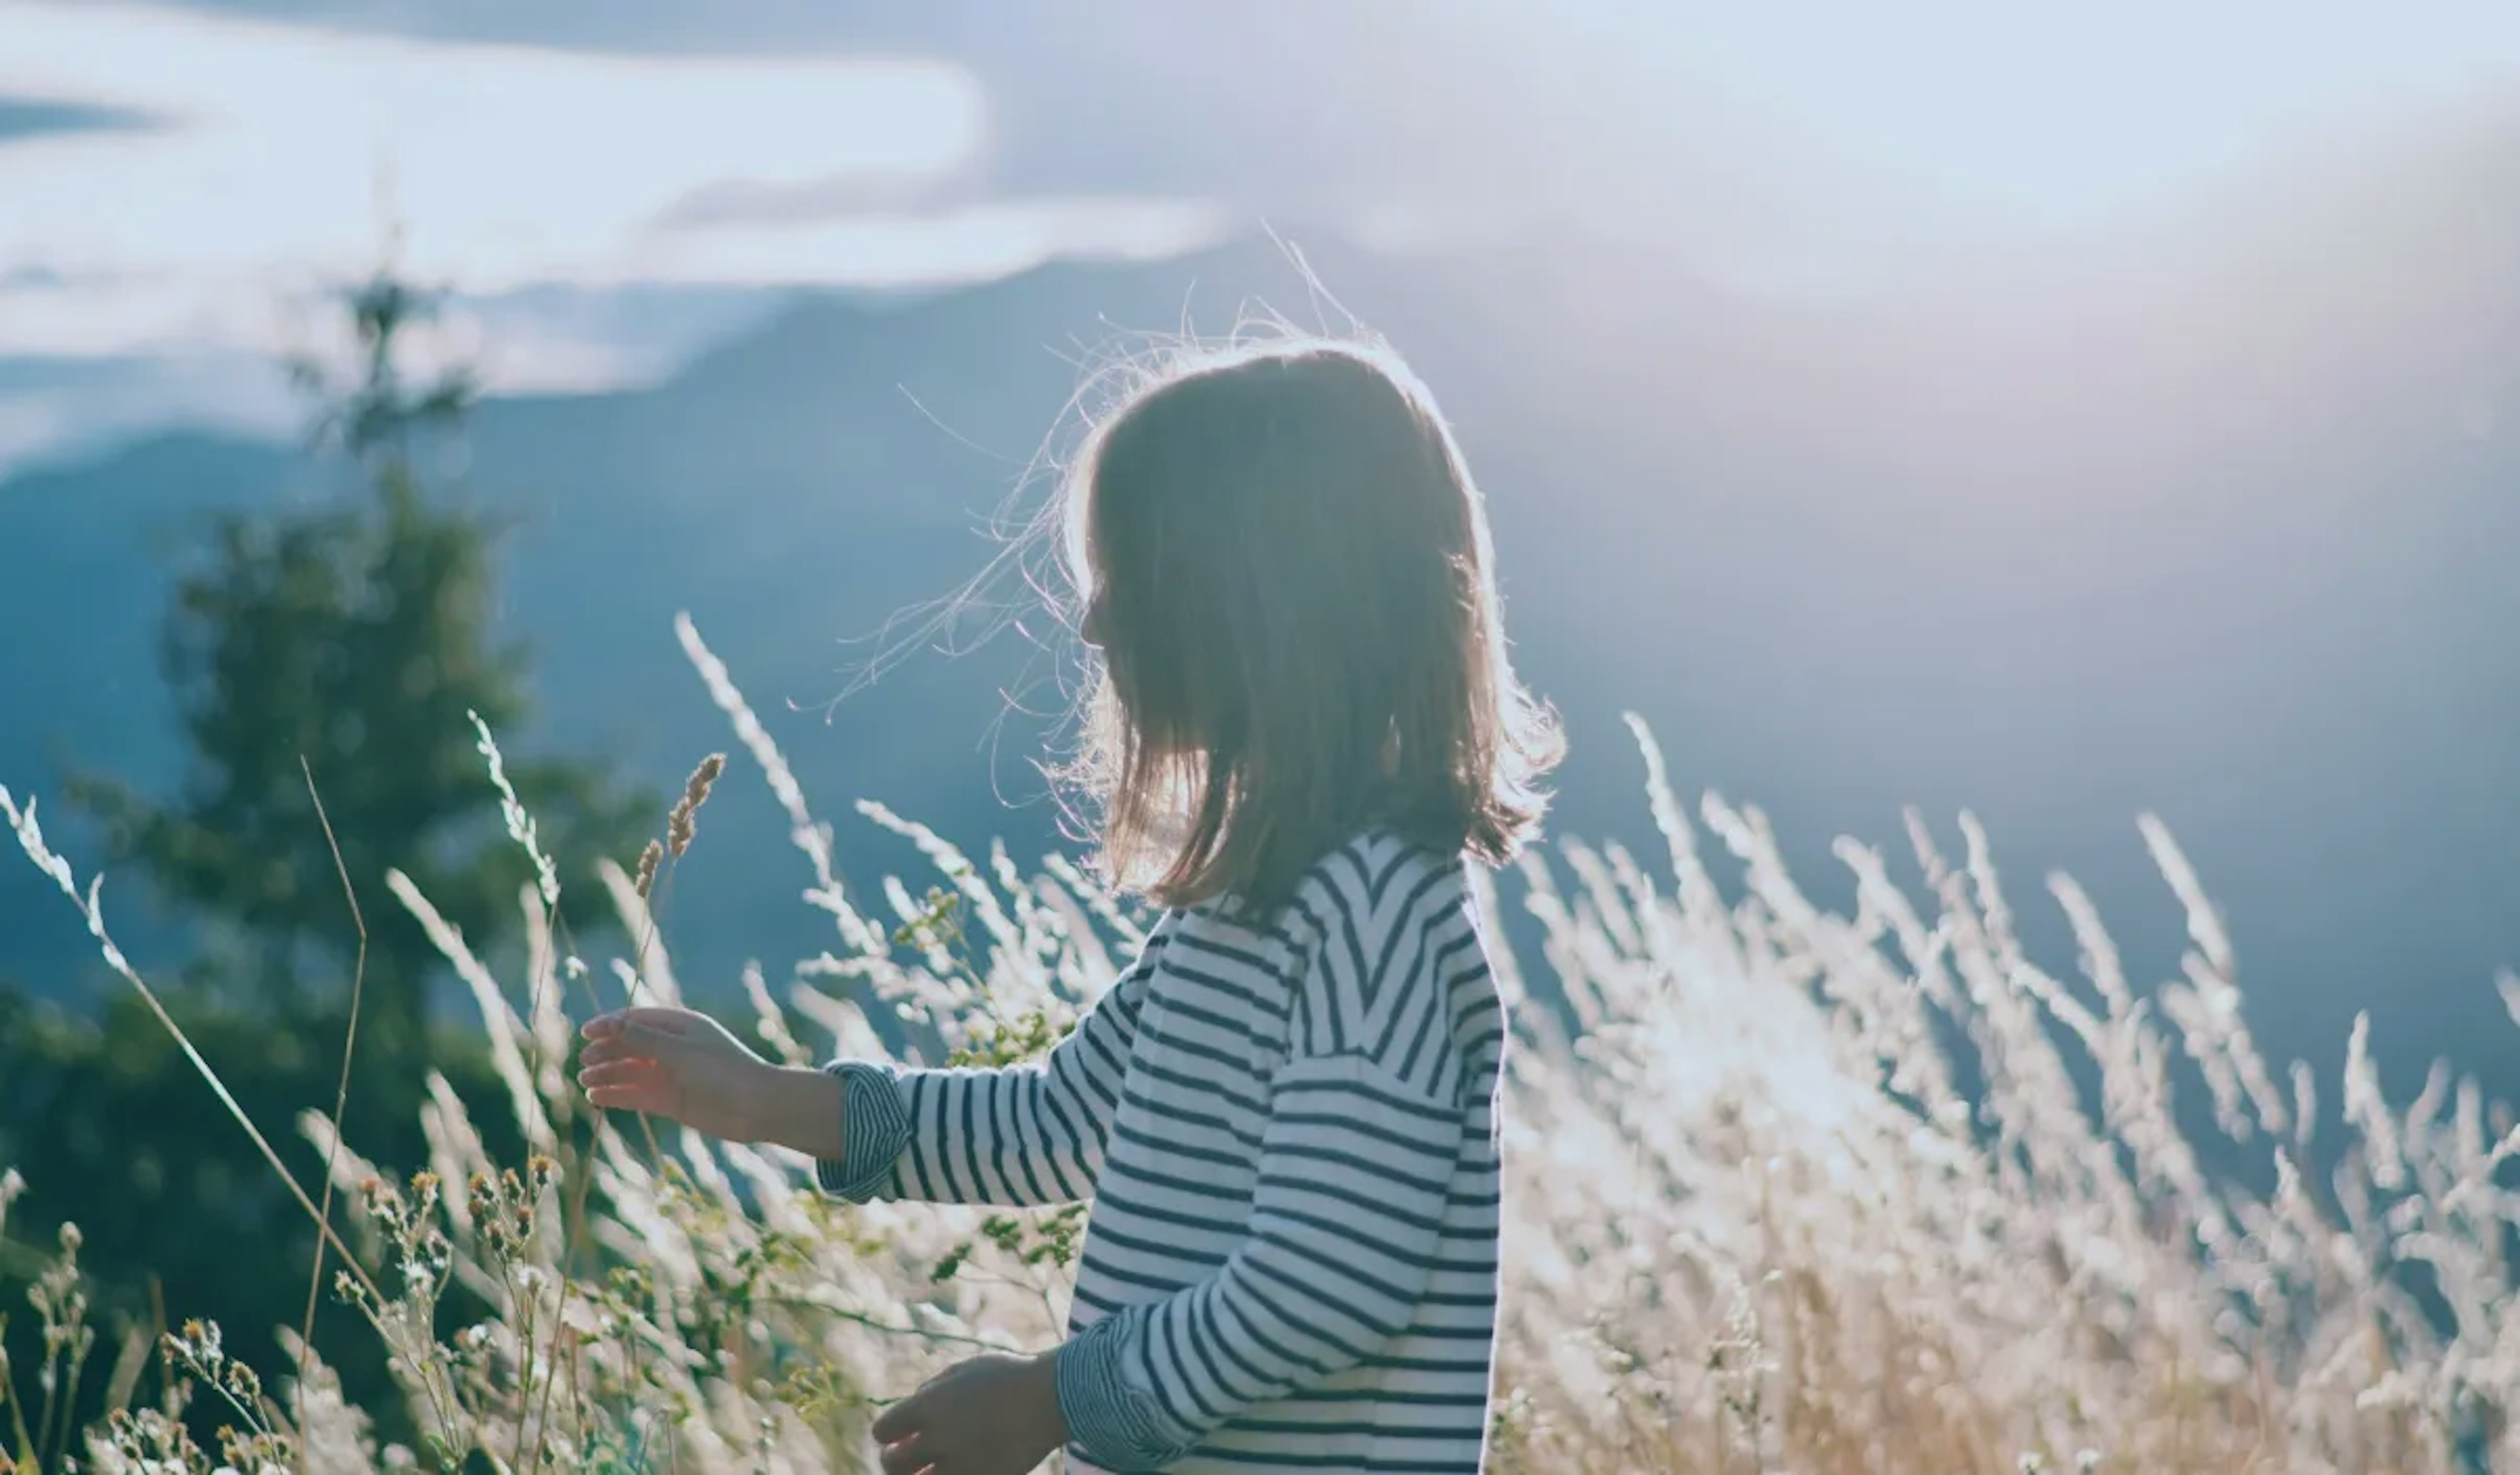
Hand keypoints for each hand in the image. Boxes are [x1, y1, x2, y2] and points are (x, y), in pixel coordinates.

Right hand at [577, 1006, 784, 1143]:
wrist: (756, 1107)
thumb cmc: (724, 1071)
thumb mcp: (682, 1052)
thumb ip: (647, 1040)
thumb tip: (614, 1025)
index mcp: (681, 1027)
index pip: (637, 1020)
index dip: (610, 1024)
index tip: (586, 1032)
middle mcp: (674, 1048)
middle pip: (631, 1045)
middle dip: (607, 1051)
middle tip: (585, 1060)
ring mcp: (672, 1075)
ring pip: (631, 1071)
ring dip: (607, 1074)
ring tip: (584, 1079)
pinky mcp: (671, 1100)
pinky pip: (637, 1095)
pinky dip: (616, 1095)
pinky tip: (596, 1096)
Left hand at [873, 1351, 1067, 1474]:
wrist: (1052, 1398)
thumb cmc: (1009, 1377)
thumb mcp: (965, 1369)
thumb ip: (933, 1388)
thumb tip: (914, 1405)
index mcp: (928, 1406)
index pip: (883, 1431)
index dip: (888, 1433)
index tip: (898, 1435)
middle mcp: (937, 1438)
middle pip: (893, 1463)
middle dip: (895, 1460)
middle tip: (905, 1457)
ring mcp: (959, 1465)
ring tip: (925, 1470)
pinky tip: (952, 1470)